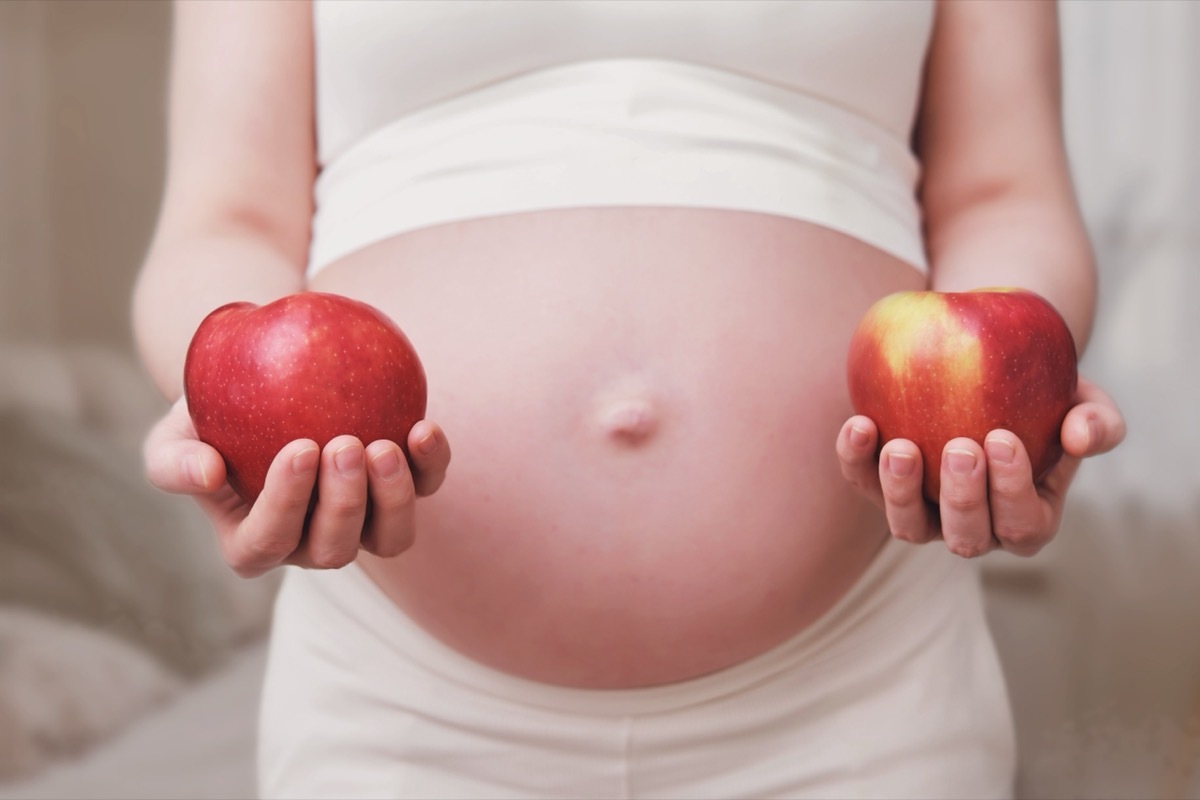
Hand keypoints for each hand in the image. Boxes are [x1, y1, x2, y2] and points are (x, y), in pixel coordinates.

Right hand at [143, 397, 450, 576]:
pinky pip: (426, 487)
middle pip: (335, 548)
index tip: (298, 447)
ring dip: (393, 498)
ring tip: (386, 445)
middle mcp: (312, 543)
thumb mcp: (173, 437)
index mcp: (255, 543)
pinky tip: (424, 427)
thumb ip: (175, 461)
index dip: (286, 503)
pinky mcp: (402, 490)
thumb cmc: (209, 420)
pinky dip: (431, 464)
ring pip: (390, 538)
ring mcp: (363, 523)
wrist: (261, 390)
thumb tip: (206, 473)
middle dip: (343, 503)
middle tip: (344, 443)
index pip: (269, 540)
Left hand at [836, 377, 1124, 557]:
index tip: (1003, 438)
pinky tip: (859, 423)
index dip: (1012, 490)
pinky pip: (863, 483)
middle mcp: (974, 528)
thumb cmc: (1045, 395)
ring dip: (901, 492)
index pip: (1023, 523)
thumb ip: (1097, 421)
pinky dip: (855, 459)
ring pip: (908, 528)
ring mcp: (925, 514)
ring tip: (901, 447)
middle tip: (960, 447)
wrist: (991, 372)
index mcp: (1027, 518)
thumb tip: (1082, 436)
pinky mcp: (881, 487)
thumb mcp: (1083, 402)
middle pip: (966, 537)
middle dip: (963, 497)